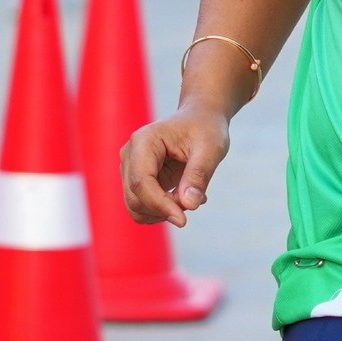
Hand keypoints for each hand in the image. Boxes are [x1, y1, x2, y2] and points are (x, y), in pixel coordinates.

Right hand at [123, 103, 231, 225]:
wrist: (200, 120)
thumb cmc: (206, 129)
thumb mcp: (211, 148)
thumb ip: (198, 175)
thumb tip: (188, 205)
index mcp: (143, 141)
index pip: (141, 182)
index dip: (159, 205)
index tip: (183, 220)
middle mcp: (130, 155)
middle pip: (135, 199)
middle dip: (164, 209)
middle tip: (196, 201)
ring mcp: (131, 169)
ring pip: (136, 207)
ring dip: (164, 212)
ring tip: (192, 195)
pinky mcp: (138, 180)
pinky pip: (144, 207)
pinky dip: (164, 210)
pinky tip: (185, 196)